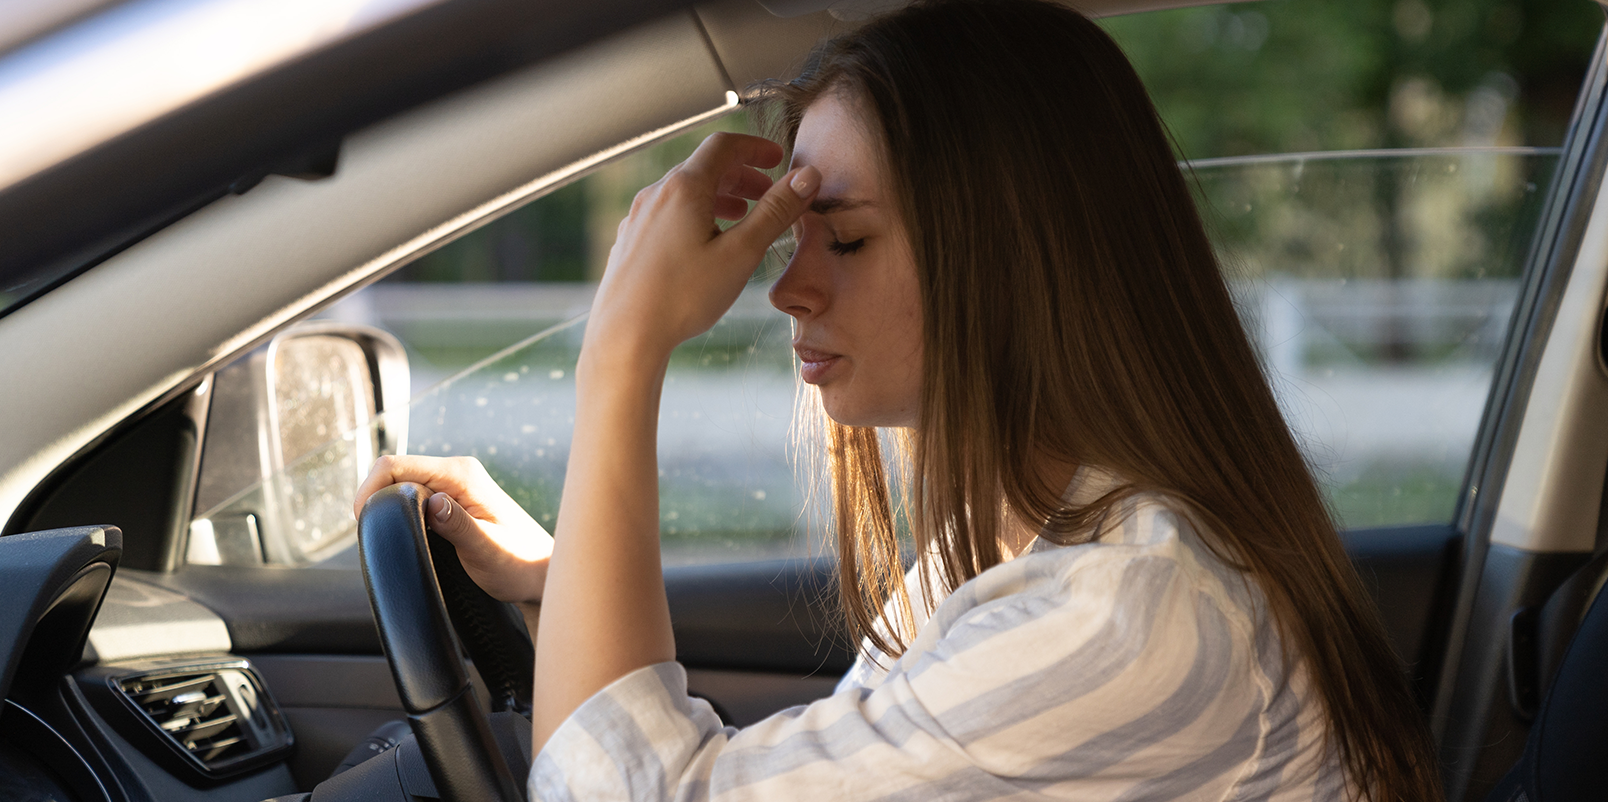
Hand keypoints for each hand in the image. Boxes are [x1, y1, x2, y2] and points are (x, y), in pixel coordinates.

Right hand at [354, 455, 551, 606]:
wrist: (540, 573)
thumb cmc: (519, 564)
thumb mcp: (487, 551)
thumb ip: (458, 526)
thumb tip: (432, 503)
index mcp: (462, 475)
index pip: (397, 465)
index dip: (370, 488)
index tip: (362, 521)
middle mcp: (456, 472)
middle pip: (394, 471)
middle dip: (375, 498)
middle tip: (370, 534)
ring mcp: (454, 484)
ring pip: (402, 484)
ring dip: (387, 505)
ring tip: (385, 535)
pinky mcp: (452, 498)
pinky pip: (414, 495)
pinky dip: (400, 511)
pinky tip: (402, 533)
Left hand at [586, 132, 818, 361]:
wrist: (624, 336)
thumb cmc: (682, 297)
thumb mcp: (741, 253)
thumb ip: (775, 212)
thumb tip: (806, 177)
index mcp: (685, 188)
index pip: (723, 146)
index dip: (755, 147)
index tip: (776, 158)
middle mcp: (656, 195)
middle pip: (702, 167)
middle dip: (739, 175)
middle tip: (766, 191)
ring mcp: (638, 218)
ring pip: (683, 192)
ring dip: (717, 196)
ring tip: (739, 216)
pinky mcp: (629, 242)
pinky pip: (666, 215)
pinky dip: (693, 215)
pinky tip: (703, 244)